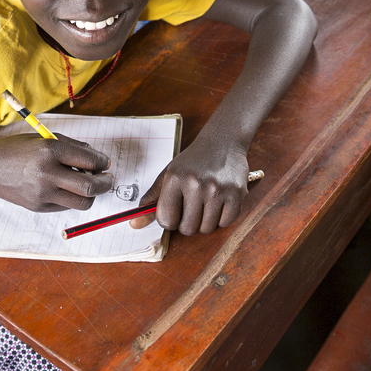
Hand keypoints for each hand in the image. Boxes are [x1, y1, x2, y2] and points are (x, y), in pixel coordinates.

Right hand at [0, 133, 113, 211]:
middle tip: (107, 179)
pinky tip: (67, 188)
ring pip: (82, 202)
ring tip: (89, 185)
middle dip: (105, 183)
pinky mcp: (39, 207)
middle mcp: (47, 173)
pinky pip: (66, 206)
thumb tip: (98, 159)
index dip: (102, 162)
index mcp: (49, 151)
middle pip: (89, 186)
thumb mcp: (44, 139)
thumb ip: (72, 147)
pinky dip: (73, 198)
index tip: (104, 163)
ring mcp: (42, 193)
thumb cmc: (17, 149)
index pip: (89, 160)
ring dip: (92, 195)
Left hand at [129, 136, 247, 234]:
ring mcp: (218, 189)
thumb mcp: (168, 175)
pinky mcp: (237, 193)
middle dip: (187, 223)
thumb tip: (134, 224)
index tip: (174, 211)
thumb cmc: (193, 161)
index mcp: (175, 178)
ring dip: (205, 221)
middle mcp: (196, 183)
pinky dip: (221, 218)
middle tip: (191, 207)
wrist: (222, 141)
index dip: (169, 220)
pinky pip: (225, 223)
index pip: (166, 220)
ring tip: (206, 203)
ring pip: (207, 228)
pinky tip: (219, 202)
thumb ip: (151, 200)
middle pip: (188, 229)